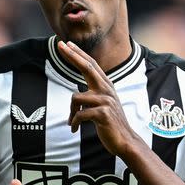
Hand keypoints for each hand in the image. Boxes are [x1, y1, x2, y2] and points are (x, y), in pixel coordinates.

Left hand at [57, 40, 140, 156]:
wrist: (124, 141)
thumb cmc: (110, 124)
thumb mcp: (102, 105)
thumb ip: (93, 95)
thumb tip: (77, 93)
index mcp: (106, 86)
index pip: (91, 65)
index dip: (78, 54)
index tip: (67, 44)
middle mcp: (107, 89)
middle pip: (87, 67)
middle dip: (73, 55)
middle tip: (60, 45)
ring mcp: (106, 101)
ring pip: (76, 98)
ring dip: (71, 112)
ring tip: (73, 123)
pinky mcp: (103, 113)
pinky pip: (79, 114)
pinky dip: (74, 123)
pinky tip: (75, 130)